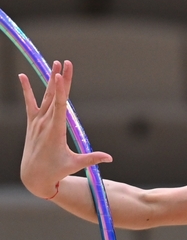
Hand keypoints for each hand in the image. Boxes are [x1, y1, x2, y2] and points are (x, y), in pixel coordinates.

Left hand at [19, 60, 111, 198]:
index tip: (61, 75)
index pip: (59, 106)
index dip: (61, 90)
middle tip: (65, 62)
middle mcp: (44, 123)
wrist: (33, 177)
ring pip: (45, 96)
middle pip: (55, 96)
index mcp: (55, 131)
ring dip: (50, 80)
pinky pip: (29, 103)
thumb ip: (92, 159)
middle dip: (60, 78)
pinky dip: (26, 89)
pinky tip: (23, 76)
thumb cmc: (56, 171)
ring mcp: (37, 122)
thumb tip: (109, 158)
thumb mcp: (74, 164)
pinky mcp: (32, 123)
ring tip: (55, 64)